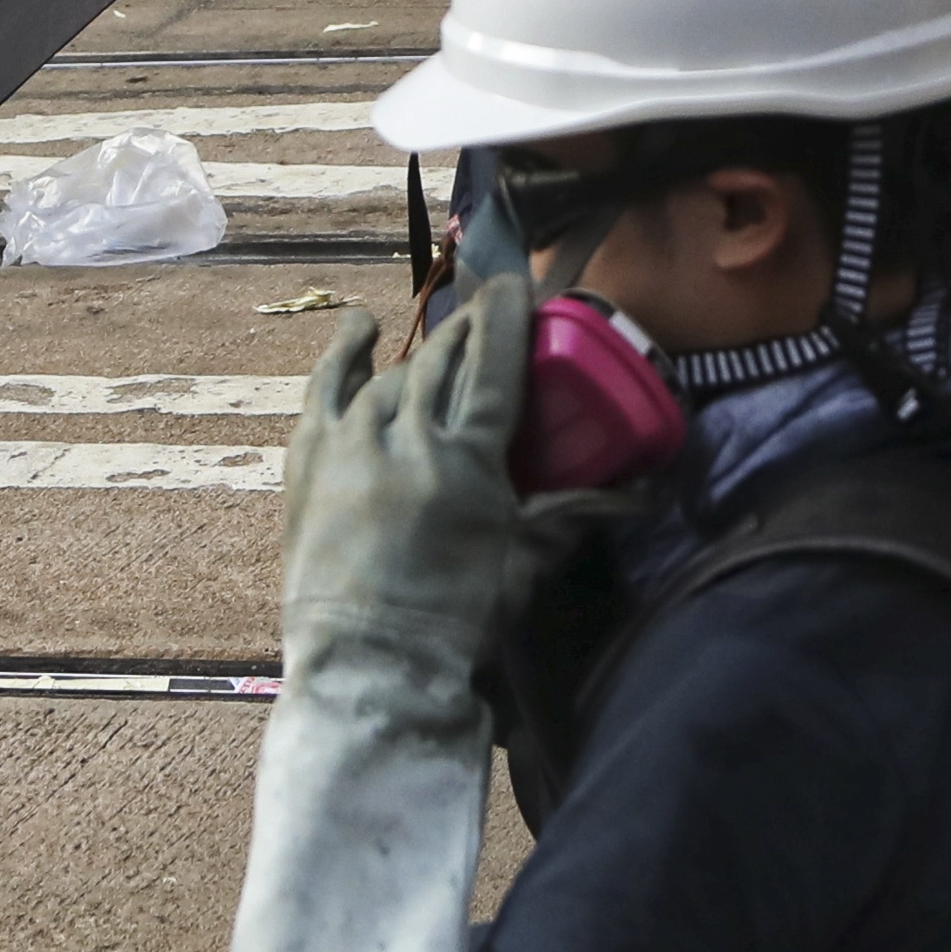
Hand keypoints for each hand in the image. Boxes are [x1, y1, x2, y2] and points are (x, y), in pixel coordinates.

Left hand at [221, 251, 536, 951]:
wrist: (372, 669)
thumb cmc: (459, 622)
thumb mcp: (524, 564)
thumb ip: (574, 518)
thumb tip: (641, 492)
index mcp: (466, 459)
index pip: (491, 364)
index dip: (505, 316)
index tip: (514, 282)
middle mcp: (405, 436)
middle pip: (441, 361)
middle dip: (466, 328)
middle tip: (485, 306)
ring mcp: (350, 446)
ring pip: (390, 377)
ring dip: (418, 353)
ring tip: (439, 337)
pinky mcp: (309, 466)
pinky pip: (324, 392)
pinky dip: (341, 357)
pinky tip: (361, 329)